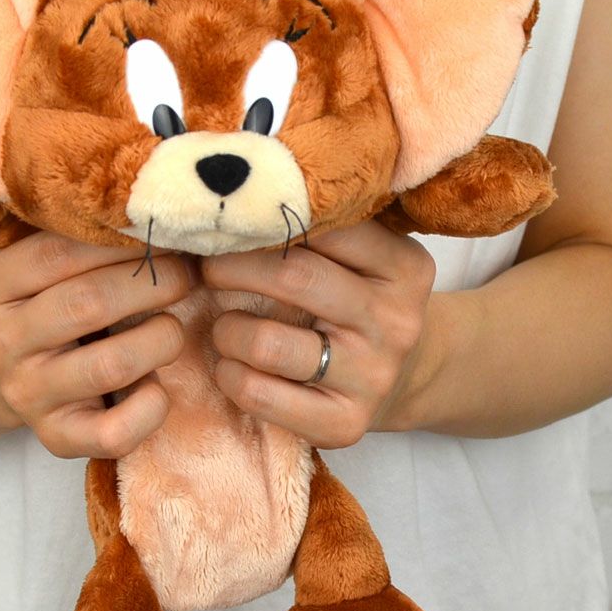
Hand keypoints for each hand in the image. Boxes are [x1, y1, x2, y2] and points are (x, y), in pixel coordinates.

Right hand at [0, 232, 194, 457]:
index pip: (59, 253)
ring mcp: (25, 394)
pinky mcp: (56, 437)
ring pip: (111, 365)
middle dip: (153, 283)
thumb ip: (68, 233)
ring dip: (161, 339)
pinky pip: (115, 432)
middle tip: (187, 273)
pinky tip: (159, 386)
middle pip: (89, 304)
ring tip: (172, 326)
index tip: (163, 232)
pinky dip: (152, 408)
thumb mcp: (25, 261)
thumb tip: (151, 201)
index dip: (122, 241)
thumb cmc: (33, 301)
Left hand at [201, 221, 436, 447]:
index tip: (229, 220)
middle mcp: (396, 321)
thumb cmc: (360, 303)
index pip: (326, 226)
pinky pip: (260, 394)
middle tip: (206, 266)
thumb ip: (323, 227)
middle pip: (294, 277)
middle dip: (232, 267)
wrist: (405, 380)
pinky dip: (230, 376)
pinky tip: (231, 366)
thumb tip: (236, 187)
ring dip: (227, 330)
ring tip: (223, 326)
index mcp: (405, 267)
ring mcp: (372, 376)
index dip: (264, 220)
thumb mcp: (364, 259)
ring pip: (269, 343)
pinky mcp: (345, 423)